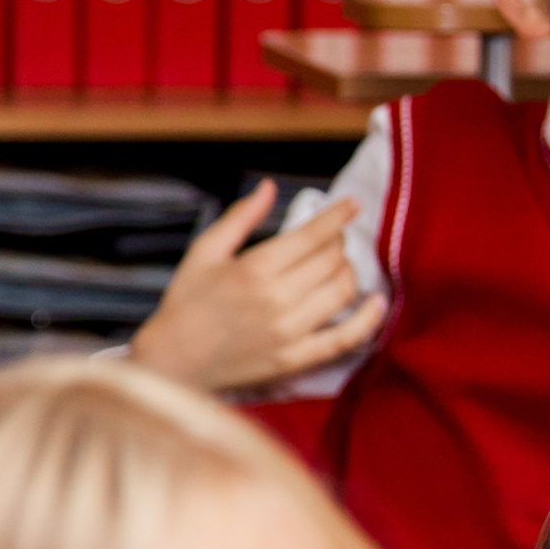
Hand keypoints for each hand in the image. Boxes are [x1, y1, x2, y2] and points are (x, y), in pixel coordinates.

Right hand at [127, 182, 386, 392]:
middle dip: (339, 244)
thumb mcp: (205, 251)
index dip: (338, 216)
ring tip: (340, 267)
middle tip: (332, 241)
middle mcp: (277, 299)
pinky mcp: (295, 360)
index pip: (313, 236)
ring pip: (342, 292)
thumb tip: (270, 187)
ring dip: (350, 273)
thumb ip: (241, 217)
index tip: (353, 204)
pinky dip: (368, 320)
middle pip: (332, 261)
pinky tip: (377, 303)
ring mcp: (290, 332)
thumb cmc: (186, 302)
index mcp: (256, 268)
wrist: (172, 361)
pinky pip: (345, 339)